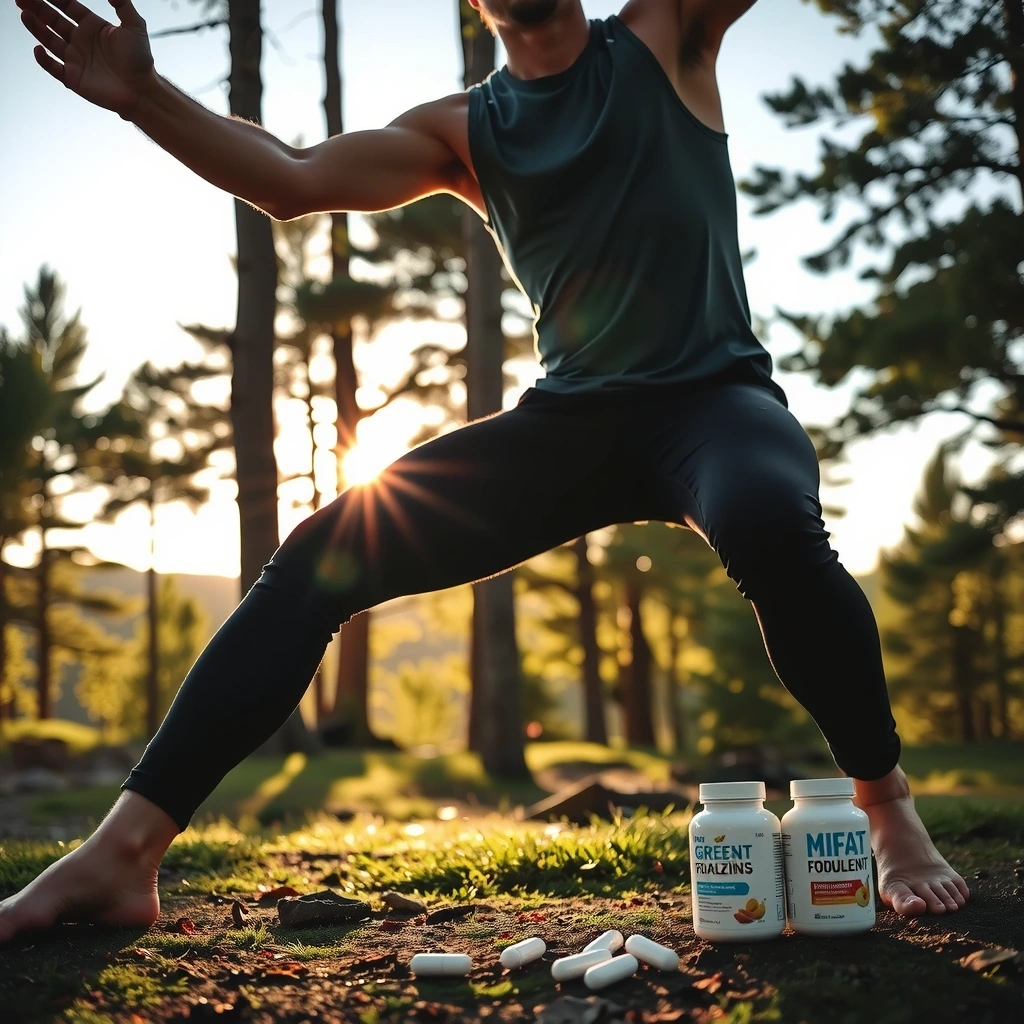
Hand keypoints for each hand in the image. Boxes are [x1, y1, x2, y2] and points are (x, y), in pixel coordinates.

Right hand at [16, 0, 156, 119]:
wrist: (143, 91)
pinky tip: (38, 48)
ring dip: (36, 27)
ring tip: (24, 14)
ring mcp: (76, 59)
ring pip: (49, 40)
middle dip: (37, 7)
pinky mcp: (74, 78)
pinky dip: (43, 59)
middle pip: (53, 20)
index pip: (67, 6)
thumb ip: (122, 4)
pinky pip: (53, 68)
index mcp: (92, 26)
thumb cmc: (141, 61)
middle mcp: (81, 41)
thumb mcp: (135, 26)